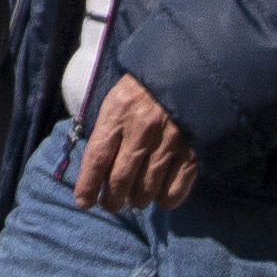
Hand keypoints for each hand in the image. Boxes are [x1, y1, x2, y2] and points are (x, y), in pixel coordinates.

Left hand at [72, 74, 199, 211]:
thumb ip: (107, 130)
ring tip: (135, 197)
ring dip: (137, 200)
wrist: (191, 72)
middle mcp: (142, 131)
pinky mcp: (192, 154)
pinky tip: (160, 194)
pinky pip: (173, 192)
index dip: (88, 185)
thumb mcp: (118, 98)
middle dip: (112, 200)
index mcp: (118, 113)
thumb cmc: (146, 87)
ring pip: (146, 191)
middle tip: (111, 203)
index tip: (84, 201)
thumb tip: (97, 167)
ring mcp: (169, 144)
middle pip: (120, 180)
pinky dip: (164, 200)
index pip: (97, 157)